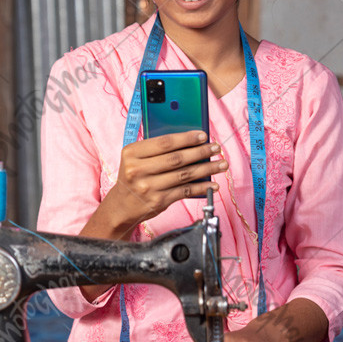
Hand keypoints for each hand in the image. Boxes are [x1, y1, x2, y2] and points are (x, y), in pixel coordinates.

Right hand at [87, 130, 226, 239]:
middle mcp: (138, 170)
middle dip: (201, 152)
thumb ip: (156, 149)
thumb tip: (190, 141)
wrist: (121, 206)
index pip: (165, 142)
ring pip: (184, 175)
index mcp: (132, 153)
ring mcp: (149, 187)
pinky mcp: (158, 201)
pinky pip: (185, 191)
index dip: (186, 138)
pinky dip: (201, 188)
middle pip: (177, 158)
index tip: (203, 135)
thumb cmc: (133, 177)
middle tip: (216, 148)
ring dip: (207, 169)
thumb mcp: (136, 159)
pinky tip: (212, 185)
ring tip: (221, 164)